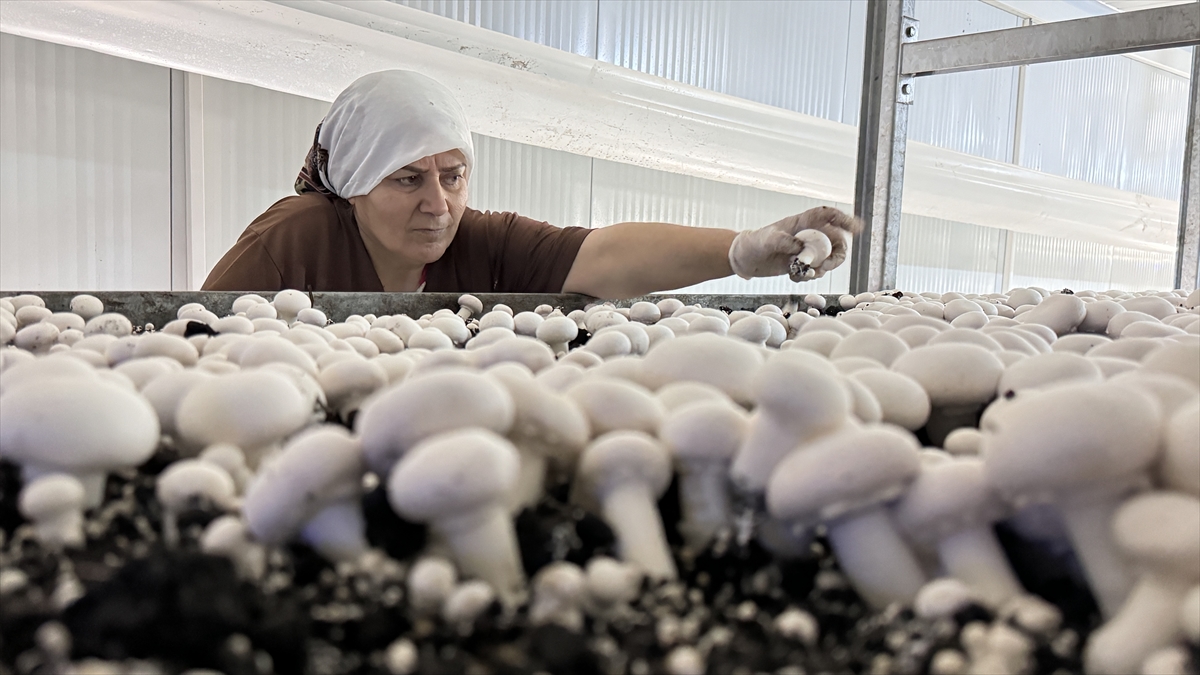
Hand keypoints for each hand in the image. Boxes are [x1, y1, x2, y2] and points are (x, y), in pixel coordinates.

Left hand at [727, 206, 861, 280]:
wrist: (745, 259)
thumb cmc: (755, 242)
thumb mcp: (766, 239)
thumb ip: (784, 241)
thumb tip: (801, 248)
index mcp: (803, 222)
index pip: (829, 216)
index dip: (845, 220)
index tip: (856, 228)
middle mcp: (810, 235)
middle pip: (837, 242)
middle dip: (837, 256)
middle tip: (826, 267)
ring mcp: (809, 251)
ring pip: (829, 260)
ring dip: (819, 270)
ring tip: (798, 272)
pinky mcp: (804, 265)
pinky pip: (816, 273)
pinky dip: (808, 277)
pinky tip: (792, 276)